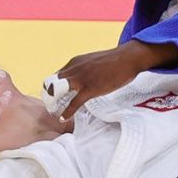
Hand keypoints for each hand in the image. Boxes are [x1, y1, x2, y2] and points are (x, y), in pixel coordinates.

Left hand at [53, 40, 177, 119]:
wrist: (128, 58)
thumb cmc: (115, 61)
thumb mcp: (94, 61)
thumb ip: (86, 68)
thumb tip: (85, 77)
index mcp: (75, 62)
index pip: (56, 74)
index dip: (53, 86)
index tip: (55, 95)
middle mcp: (75, 69)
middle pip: (52, 83)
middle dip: (49, 94)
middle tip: (51, 104)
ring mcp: (82, 79)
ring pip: (59, 91)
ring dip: (54, 102)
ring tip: (54, 110)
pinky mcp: (90, 89)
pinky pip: (74, 103)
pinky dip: (67, 112)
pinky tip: (63, 118)